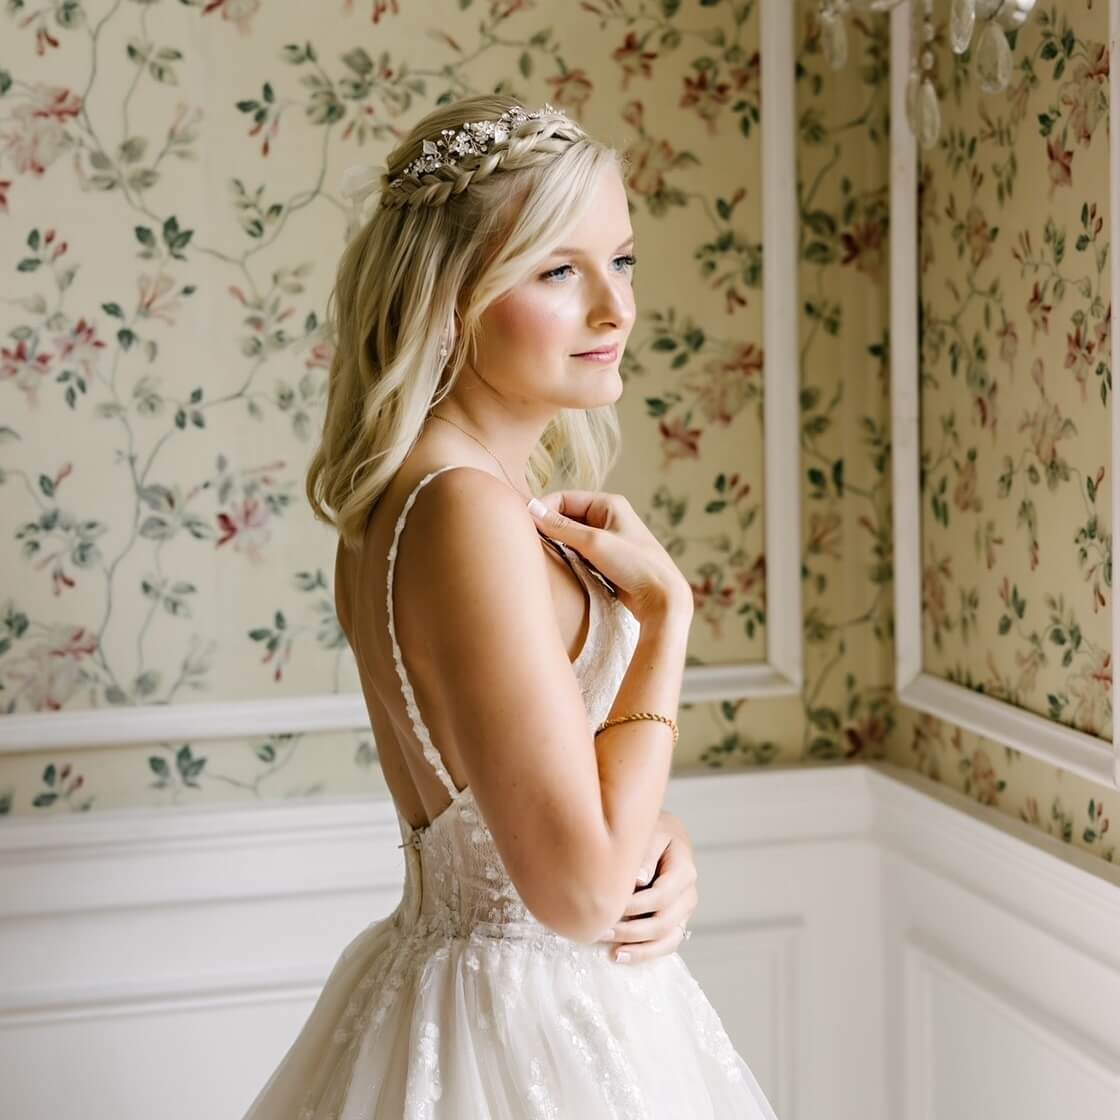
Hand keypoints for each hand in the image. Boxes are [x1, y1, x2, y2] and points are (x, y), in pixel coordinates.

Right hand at [527, 490, 692, 624]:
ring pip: (570, 536)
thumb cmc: (636, 566)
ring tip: (542, 556)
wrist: (663, 599)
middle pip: (566, 516)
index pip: (564, 498)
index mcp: (610, 504)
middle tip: (529, 543)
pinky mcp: (607, 560)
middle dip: (548, 528)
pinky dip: (566, 557)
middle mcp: (609, 518)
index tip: (524, 527)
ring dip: (556, 544)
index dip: (543, 510)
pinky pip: (578, 552)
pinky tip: (558, 568)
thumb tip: (531, 510)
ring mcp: (608, 539)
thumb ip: (561, 527)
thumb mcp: (594, 543)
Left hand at [596, 811, 697, 963]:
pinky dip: (645, 953)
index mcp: (684, 869)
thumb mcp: (650, 834)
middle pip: (664, 921)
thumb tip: (638, 880)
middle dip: (630, 930)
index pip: (660, 895)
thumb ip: (646, 855)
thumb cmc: (653, 833)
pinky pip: (667, 944)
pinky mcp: (677, 921)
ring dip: (638, 947)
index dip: (634, 906)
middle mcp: (689, 893)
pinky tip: (621, 955)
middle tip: (600, 931)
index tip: (607, 907)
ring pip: (668, 939)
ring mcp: (684, 910)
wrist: (665, 837)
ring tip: (611, 951)